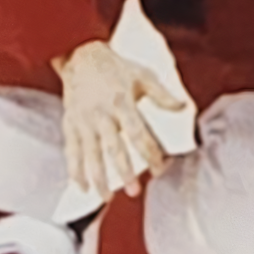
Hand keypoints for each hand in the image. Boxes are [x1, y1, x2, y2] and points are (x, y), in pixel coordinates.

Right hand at [53, 39, 187, 199]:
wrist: (79, 55)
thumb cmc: (115, 67)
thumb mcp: (142, 76)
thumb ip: (162, 95)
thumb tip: (183, 107)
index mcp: (121, 102)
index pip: (138, 133)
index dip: (150, 153)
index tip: (160, 169)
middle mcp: (101, 114)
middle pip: (113, 148)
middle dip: (124, 171)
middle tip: (134, 191)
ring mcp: (83, 120)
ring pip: (90, 154)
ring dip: (98, 177)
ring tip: (107, 197)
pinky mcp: (70, 124)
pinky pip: (71, 151)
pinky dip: (75, 170)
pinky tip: (82, 187)